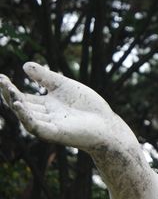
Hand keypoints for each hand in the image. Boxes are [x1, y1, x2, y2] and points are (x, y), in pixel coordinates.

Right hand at [0, 62, 131, 151]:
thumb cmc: (88, 106)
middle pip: (21, 105)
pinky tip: (19, 105)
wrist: (106, 124)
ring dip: (16, 102)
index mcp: (46, 105)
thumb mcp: (64, 86)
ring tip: (8, 89)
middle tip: (1, 81)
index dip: (10, 88)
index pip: (23, 96)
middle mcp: (44, 116)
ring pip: (26, 115)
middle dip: (9, 93)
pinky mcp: (55, 133)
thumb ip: (45, 77)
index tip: (0, 77)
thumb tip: (25, 65)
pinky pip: (36, 127)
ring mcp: (49, 125)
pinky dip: (26, 117)